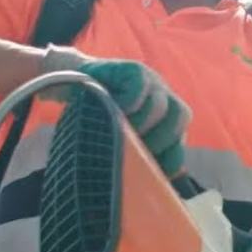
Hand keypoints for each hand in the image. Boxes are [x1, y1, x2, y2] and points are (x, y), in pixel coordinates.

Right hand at [40, 45, 191, 175]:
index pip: (179, 139)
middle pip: (180, 116)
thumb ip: (139, 156)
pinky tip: (114, 109)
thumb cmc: (95, 118)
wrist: (71, 83)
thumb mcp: (119, 140)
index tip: (151, 172)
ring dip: (140, 124)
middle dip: (159, 140)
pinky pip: (140, 88)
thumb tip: (157, 182)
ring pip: (160, 105)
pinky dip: (129, 103)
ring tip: (119, 131)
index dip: (168, 157)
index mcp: (165, 117)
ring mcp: (151, 80)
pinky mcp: (134, 69)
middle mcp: (163, 96)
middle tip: (134, 150)